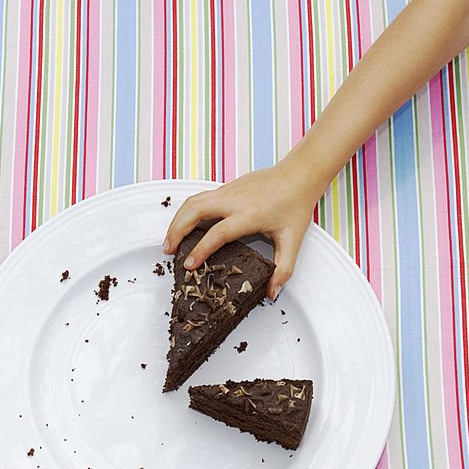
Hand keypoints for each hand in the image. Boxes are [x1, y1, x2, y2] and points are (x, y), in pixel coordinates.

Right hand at [162, 162, 319, 299]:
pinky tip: (184, 226)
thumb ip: (283, 270)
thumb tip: (272, 293)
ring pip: (193, 201)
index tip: (188, 264)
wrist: (299, 175)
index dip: (201, 249)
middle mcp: (234, 201)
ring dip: (177, 220)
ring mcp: (228, 191)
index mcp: (249, 215)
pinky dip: (186, 212)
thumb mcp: (292, 241)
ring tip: (169, 240)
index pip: (218, 233)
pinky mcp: (226, 188)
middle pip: (195, 211)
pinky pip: (199, 198)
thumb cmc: (296, 205)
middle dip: (177, 230)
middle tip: (168, 251)